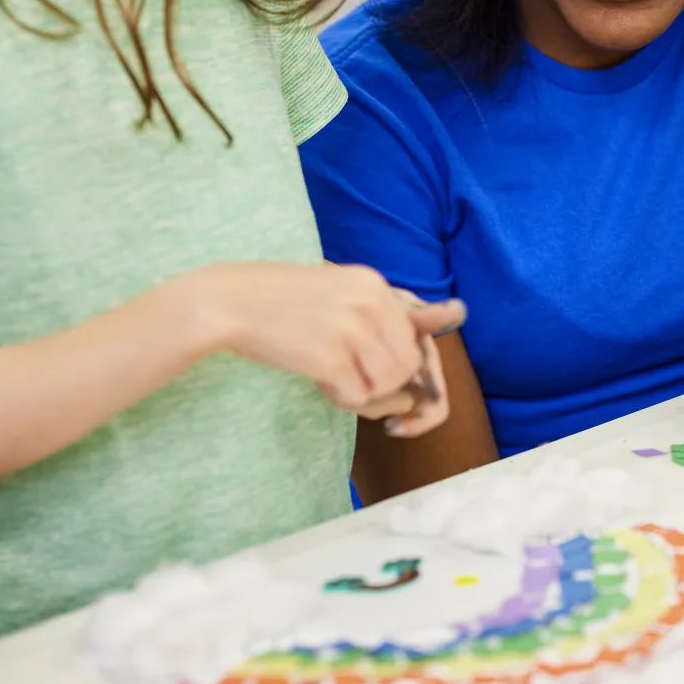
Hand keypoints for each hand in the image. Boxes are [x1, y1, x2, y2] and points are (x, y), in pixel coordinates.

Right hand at [205, 262, 464, 430]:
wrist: (227, 302)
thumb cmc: (280, 300)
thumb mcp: (340, 291)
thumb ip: (388, 310)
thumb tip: (456, 313)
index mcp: (374, 284)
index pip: (418, 335)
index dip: (405, 363)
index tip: (385, 372)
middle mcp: (370, 302)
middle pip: (408, 364)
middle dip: (386, 383)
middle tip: (354, 379)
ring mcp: (350, 329)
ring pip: (388, 384)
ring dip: (365, 392)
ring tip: (334, 378)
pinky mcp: (328, 357)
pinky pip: (357, 397)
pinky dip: (342, 399)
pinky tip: (320, 383)